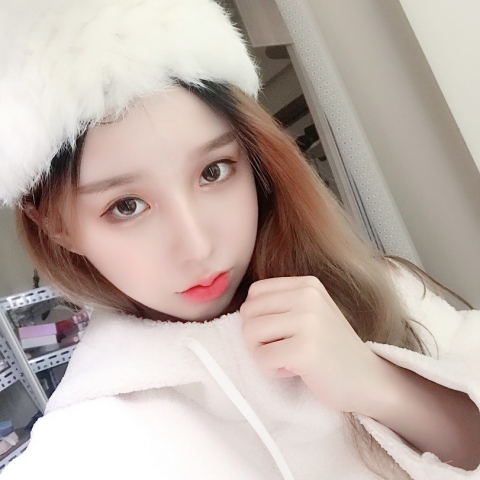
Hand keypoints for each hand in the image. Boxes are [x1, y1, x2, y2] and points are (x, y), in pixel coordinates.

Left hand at [240, 276, 386, 412]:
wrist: (368, 380)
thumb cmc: (331, 349)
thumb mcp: (310, 312)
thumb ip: (281, 304)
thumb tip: (242, 310)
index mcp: (307, 284)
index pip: (255, 292)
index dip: (258, 316)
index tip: (281, 332)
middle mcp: (307, 296)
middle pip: (248, 312)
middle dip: (257, 336)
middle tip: (284, 348)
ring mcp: (307, 322)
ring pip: (250, 333)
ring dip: (264, 353)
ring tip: (290, 358)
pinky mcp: (304, 350)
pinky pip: (262, 358)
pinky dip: (273, 370)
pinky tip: (297, 370)